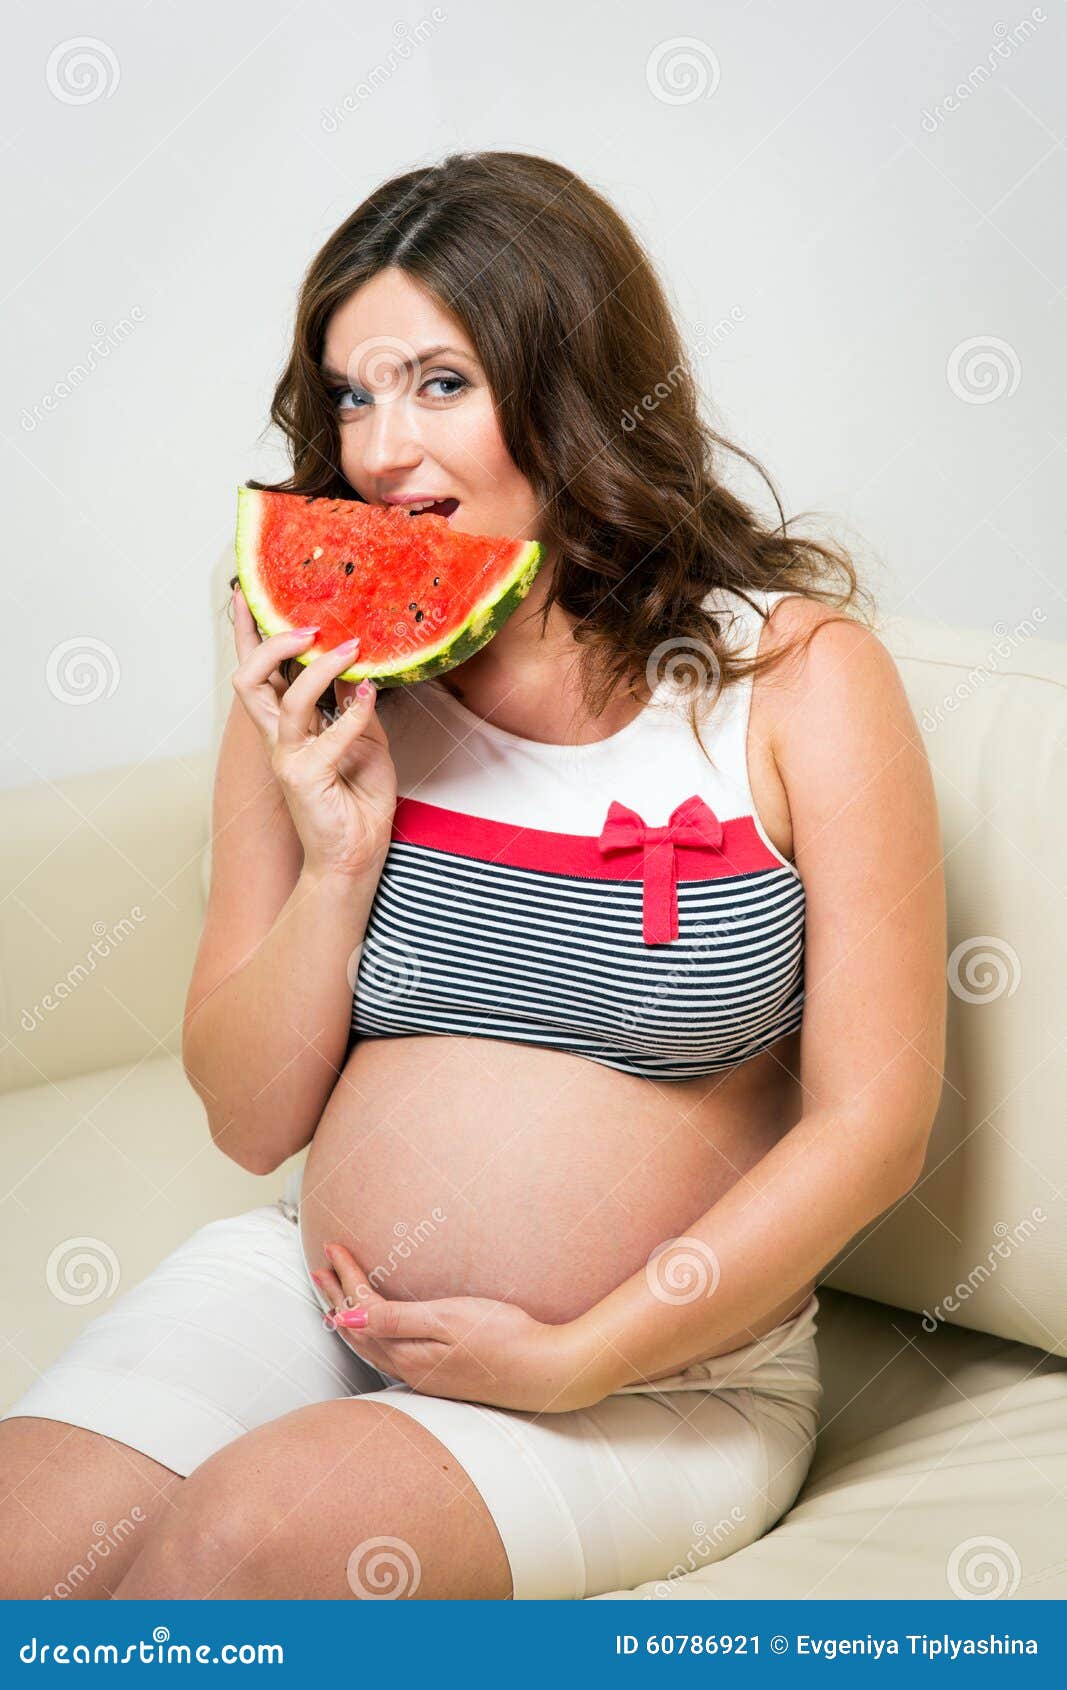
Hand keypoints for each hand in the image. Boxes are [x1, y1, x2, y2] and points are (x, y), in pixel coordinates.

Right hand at [231, 586, 397, 877]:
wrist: (357, 855)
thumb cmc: (358, 800)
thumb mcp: (364, 739)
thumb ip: (354, 705)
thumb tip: (356, 666)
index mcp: (287, 726)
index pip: (259, 673)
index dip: (249, 634)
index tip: (248, 593)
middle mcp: (279, 739)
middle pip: (249, 680)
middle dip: (269, 643)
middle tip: (309, 625)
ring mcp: (287, 758)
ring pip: (282, 700)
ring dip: (318, 670)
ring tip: (349, 649)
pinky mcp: (304, 778)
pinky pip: (328, 736)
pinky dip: (353, 714)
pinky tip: (374, 695)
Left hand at [312, 1242, 605, 1413]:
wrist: (545, 1370)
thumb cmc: (503, 1338)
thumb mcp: (448, 1320)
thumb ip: (396, 1320)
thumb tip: (345, 1319)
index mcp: (407, 1353)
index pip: (361, 1312)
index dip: (345, 1279)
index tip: (332, 1248)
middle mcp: (409, 1369)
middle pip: (359, 1331)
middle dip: (337, 1298)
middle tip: (321, 1269)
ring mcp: (425, 1375)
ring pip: (372, 1346)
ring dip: (352, 1318)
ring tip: (337, 1298)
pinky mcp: (441, 1375)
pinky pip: (390, 1354)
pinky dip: (373, 1334)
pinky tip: (380, 1329)